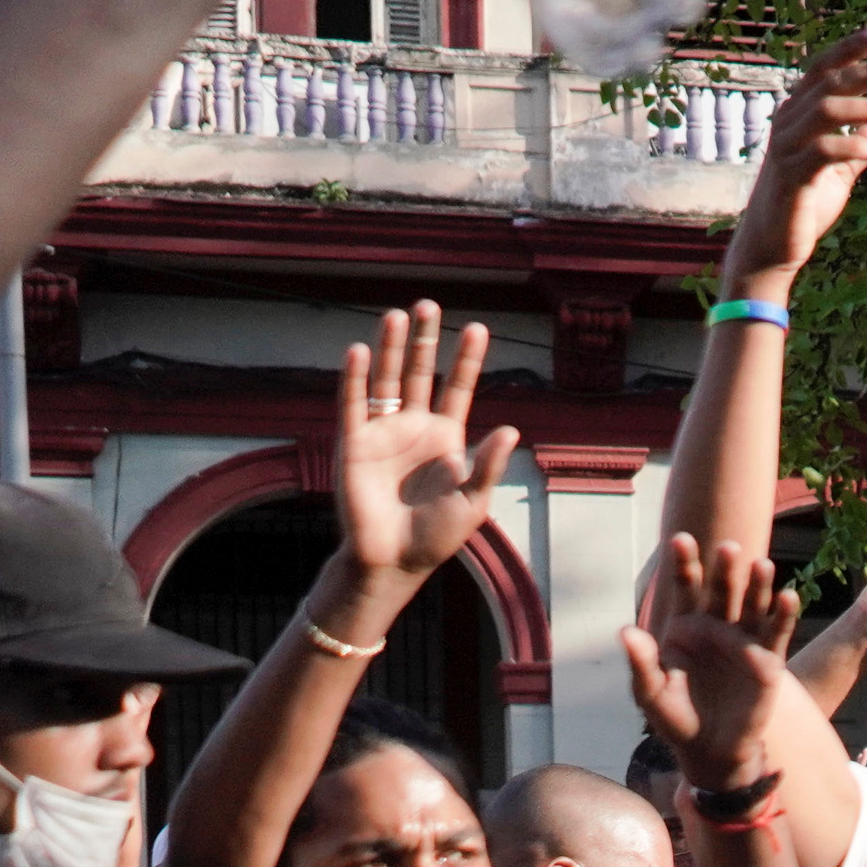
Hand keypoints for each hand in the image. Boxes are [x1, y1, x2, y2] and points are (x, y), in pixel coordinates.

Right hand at [331, 305, 518, 600]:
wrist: (393, 562)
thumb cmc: (435, 536)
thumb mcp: (472, 501)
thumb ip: (488, 464)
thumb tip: (512, 428)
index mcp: (445, 437)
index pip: (459, 388)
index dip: (468, 360)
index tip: (479, 328)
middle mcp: (413, 427)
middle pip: (420, 373)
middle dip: (425, 340)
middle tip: (430, 304)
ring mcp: (382, 433)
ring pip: (388, 381)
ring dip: (392, 349)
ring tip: (398, 315)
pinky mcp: (354, 445)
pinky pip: (354, 405)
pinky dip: (356, 379)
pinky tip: (361, 351)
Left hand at [624, 525, 804, 782]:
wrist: (710, 751)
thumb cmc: (676, 719)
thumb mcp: (651, 694)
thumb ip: (641, 663)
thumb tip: (625, 631)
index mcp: (686, 626)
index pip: (685, 588)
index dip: (684, 564)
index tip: (680, 540)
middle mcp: (717, 626)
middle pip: (722, 590)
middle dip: (725, 569)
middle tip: (728, 547)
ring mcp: (744, 641)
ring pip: (753, 605)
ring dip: (758, 585)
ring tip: (761, 565)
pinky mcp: (768, 660)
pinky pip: (777, 633)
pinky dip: (784, 615)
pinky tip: (788, 596)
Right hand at [726, 23, 866, 290]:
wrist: (774, 248)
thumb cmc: (807, 202)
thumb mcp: (843, 166)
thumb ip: (864, 138)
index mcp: (798, 113)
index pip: (824, 68)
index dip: (852, 47)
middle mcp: (787, 122)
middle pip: (832, 82)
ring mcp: (786, 148)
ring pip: (828, 110)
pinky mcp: (790, 177)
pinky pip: (824, 150)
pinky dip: (858, 147)